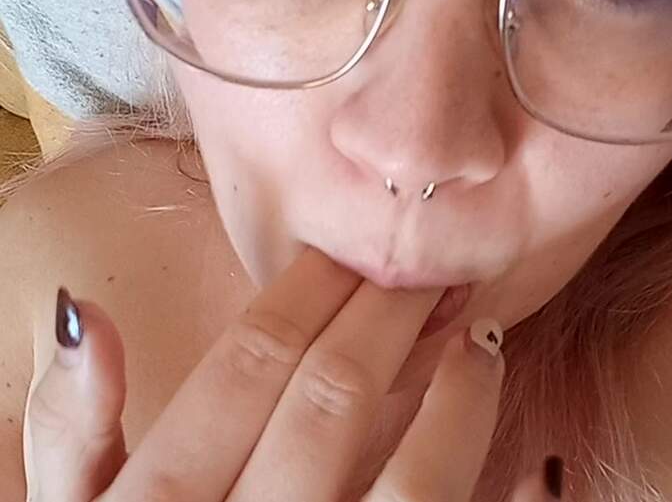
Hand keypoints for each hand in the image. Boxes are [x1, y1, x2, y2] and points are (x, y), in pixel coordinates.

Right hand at [26, 248, 563, 501]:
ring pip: (415, 482)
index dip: (309, 292)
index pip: (252, 365)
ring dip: (459, 398)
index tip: (350, 252)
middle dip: (389, 318)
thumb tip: (86, 312)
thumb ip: (72, 429)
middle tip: (430, 272)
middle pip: (335, 398)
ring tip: (482, 339)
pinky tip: (541, 463)